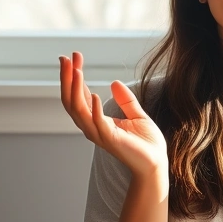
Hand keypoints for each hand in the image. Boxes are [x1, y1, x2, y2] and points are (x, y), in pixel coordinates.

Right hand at [59, 52, 167, 174]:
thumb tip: (114, 82)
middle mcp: (93, 127)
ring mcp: (100, 134)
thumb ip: (126, 100)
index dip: (74, 77)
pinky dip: (94, 109)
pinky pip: (98, 123)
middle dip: (67, 79)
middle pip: (71, 101)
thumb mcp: (137, 115)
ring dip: (76, 90)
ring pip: (78, 111)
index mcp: (97, 120)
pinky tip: (94, 94)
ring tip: (77, 70)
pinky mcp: (111, 139)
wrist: (156, 164)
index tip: (73, 57)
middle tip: (66, 58)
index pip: (78, 96)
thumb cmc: (146, 143)